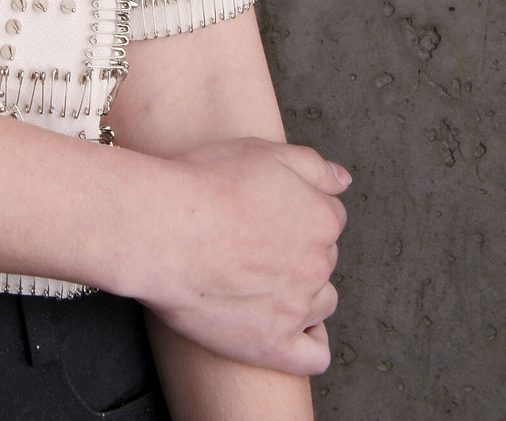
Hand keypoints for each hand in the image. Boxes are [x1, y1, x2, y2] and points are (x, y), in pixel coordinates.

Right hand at [133, 138, 349, 376]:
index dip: (297, 211)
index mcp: (319, 219)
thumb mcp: (263, 150)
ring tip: (262, 280)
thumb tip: (342, 181)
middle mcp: (317, 265)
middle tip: (254, 240)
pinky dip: (308, 342)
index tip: (267, 211)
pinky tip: (288, 327)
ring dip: (303, 292)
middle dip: (297, 249)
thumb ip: (313, 165)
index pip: (328, 217)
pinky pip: (313, 355)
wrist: (163, 229)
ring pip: (321, 302)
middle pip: (322, 258)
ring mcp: (297, 308)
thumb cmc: (205, 184)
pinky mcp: (273, 345)